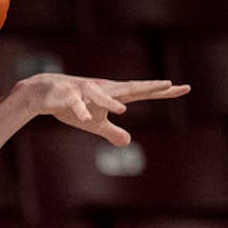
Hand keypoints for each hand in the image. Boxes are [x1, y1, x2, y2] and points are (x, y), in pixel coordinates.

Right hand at [16, 72, 190, 146]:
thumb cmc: (71, 106)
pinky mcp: (67, 96)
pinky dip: (80, 110)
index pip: (142, 92)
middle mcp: (103, 90)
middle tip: (169, 85)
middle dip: (147, 87)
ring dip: (110, 102)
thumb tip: (129, 143)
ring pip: (101, 96)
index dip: (163, 92)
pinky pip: (75, 105)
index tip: (185, 88)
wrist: (41, 94)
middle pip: (129, 88)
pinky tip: (85, 118)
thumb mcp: (94, 123)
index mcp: (113, 96)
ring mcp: (85, 91)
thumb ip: (112, 132)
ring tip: (122, 110)